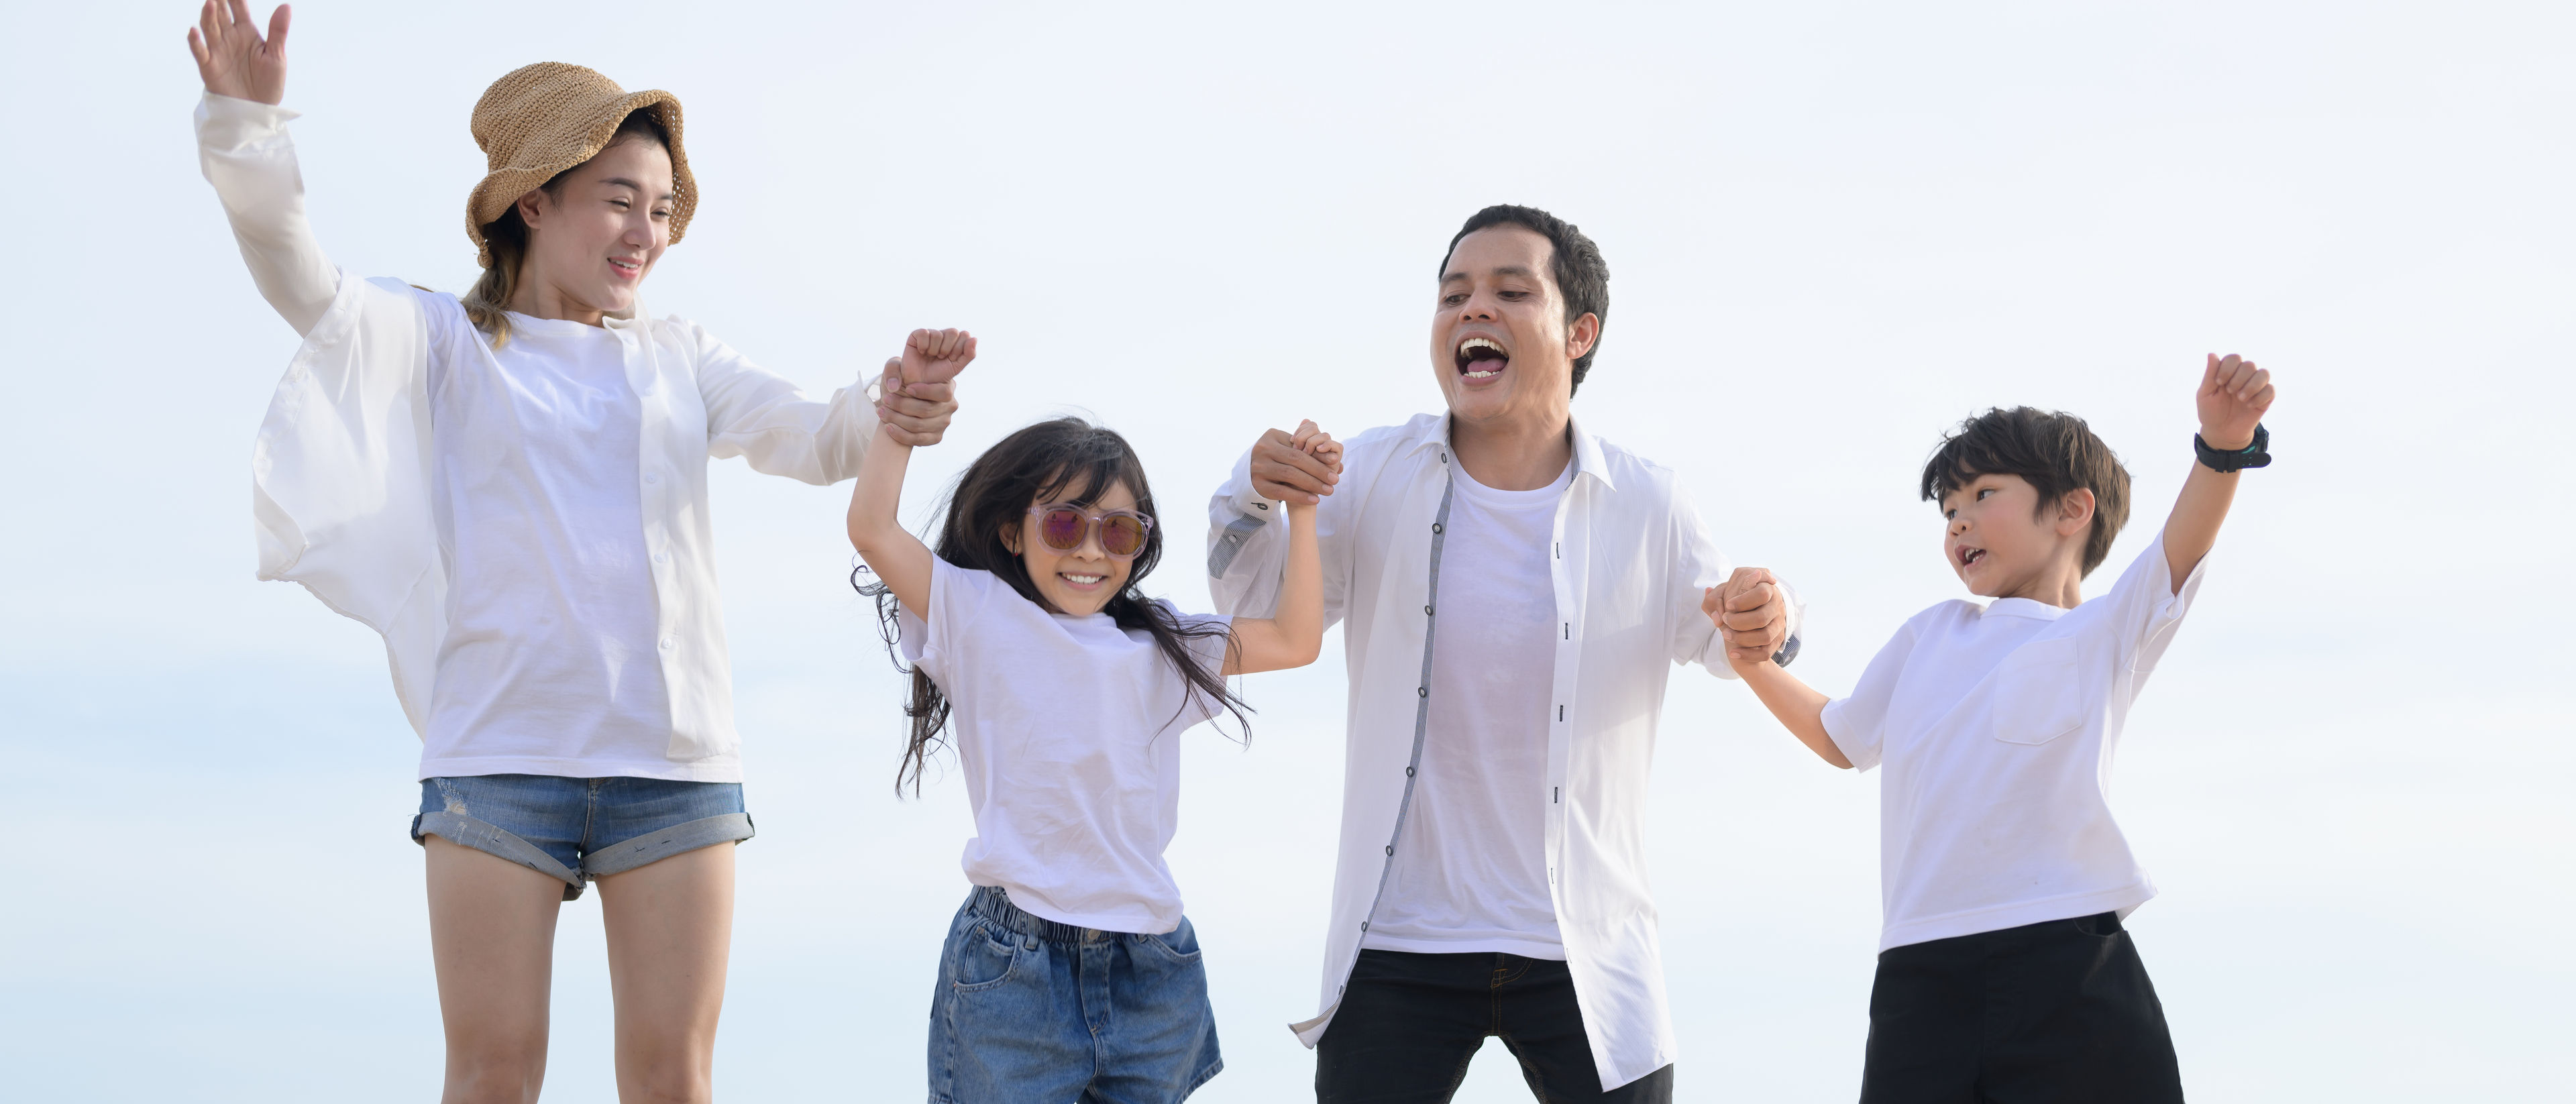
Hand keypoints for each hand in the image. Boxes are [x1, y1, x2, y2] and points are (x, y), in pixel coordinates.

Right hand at [187, 0, 289, 104]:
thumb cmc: (268, 83)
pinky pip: (200, 51)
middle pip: (221, 14)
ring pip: (210, 28)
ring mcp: (218, 50)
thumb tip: (286, 6)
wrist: (257, 110)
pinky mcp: (209, 66)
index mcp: (247, 32)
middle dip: (218, 1)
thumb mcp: (277, 56)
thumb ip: (278, 31)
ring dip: (208, 16)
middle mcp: (230, 37)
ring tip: (210, 3)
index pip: (239, 8)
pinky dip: (195, 41)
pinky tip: (194, 31)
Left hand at [875, 326, 973, 447]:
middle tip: (885, 400)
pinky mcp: (936, 437)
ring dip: (897, 420)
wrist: (899, 398)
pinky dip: (901, 435)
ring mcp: (944, 423)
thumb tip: (893, 386)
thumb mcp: (897, 367)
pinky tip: (888, 427)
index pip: (943, 392)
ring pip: (919, 426)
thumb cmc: (902, 380)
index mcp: (948, 386)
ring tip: (881, 412)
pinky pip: (919, 440)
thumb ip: (894, 369)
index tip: (907, 389)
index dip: (925, 392)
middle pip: (927, 410)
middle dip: (902, 405)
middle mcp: (950, 406)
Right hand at [899, 327, 975, 385]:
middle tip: (941, 358)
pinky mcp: (917, 335)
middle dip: (948, 349)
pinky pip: (923, 333)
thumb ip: (969, 354)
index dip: (959, 348)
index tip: (952, 359)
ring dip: (935, 350)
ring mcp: (931, 334)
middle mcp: (944, 335)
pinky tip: (921, 352)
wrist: (920, 383)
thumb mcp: (957, 367)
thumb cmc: (938, 375)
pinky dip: (923, 345)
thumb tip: (974, 338)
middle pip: (953, 332)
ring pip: (938, 334)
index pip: (964, 335)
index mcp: (955, 341)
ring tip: (930, 356)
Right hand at [1250, 423, 1339, 504]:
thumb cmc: (1278, 458)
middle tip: (1335, 479)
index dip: (1319, 457)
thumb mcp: (1288, 448)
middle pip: (1296, 460)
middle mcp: (1262, 449)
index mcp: (1272, 436)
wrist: (1252, 472)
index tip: (1335, 463)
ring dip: (1312, 484)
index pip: (1299, 448)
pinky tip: (1314, 500)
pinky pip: (1282, 492)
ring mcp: (1258, 467)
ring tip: (1328, 490)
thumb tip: (1336, 459)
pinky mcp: (1258, 484)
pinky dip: (1300, 496)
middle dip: (1318, 470)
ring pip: (1290, 475)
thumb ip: (1309, 449)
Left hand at [1702, 566, 1788, 664]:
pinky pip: (1765, 653)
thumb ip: (1715, 597)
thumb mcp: (1725, 591)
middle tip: (1724, 620)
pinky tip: (1732, 653)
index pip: (1762, 594)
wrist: (1748, 609)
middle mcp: (1777, 607)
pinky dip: (1748, 655)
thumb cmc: (1735, 598)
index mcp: (1767, 589)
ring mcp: (1778, 624)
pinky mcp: (1776, 640)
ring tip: (1724, 634)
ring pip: (1765, 636)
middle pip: (1762, 618)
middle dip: (1739, 622)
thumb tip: (1712, 606)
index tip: (1728, 605)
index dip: (1743, 601)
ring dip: (1742, 638)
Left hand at [2196, 353, 2274, 450]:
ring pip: (2264, 373)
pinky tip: (2249, 405)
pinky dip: (2260, 397)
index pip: (2234, 358)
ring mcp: (2256, 386)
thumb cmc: (2211, 411)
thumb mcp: (2205, 393)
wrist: (2221, 432)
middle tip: (2230, 391)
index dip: (2227, 368)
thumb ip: (2210, 374)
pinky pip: (2271, 389)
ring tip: (2240, 398)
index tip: (2219, 383)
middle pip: (2249, 364)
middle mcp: (2244, 376)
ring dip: (2251, 386)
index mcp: (2228, 372)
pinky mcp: (2265, 398)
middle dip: (2238, 378)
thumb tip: (2211, 354)